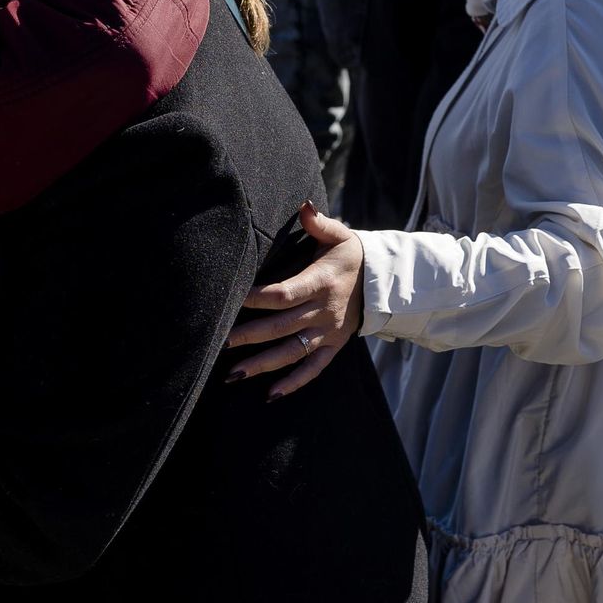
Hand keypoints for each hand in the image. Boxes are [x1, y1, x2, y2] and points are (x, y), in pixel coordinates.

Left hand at [225, 202, 364, 400]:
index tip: (233, 299)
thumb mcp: (338, 235)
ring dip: (263, 365)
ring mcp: (328, 332)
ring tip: (233, 375)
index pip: (283, 293)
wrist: (383, 281)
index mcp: (320, 283)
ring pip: (292, 352)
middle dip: (249, 336)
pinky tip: (271, 395)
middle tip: (220, 343)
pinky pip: (313, 369)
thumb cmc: (351, 255)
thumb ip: (319, 223)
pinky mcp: (333, 347)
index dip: (256, 298)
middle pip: (281, 326)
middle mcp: (323, 311)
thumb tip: (304, 207)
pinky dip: (294, 383)